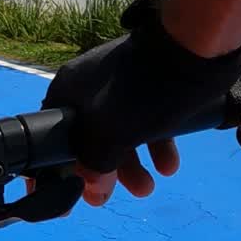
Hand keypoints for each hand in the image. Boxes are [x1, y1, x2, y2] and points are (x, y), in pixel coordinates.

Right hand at [40, 0, 240, 206]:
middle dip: (108, 170)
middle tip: (121, 194)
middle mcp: (86, 84)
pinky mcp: (145, 80)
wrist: (190, 47)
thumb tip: (90, 190)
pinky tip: (169, 161)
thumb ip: (94, 163)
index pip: (50, 135)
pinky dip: (152, 141)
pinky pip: (141, 117)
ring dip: (134, 162)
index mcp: (66, 91)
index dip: (60, 167)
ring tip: (153, 184)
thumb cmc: (141, 92)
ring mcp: (117, 80)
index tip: (74, 193)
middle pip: (89, 137)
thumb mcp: (110, 134)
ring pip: (118, 130)